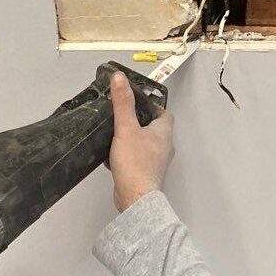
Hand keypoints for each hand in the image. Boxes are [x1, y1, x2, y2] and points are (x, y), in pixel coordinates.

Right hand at [107, 71, 174, 212]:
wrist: (135, 198)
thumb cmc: (135, 162)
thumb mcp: (126, 128)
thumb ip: (123, 103)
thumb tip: (119, 77)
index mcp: (164, 132)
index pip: (164, 114)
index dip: (153, 106)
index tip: (137, 104)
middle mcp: (164, 147)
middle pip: (154, 130)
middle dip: (139, 123)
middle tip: (121, 118)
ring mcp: (156, 164)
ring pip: (144, 146)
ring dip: (132, 141)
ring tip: (114, 136)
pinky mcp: (145, 176)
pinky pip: (136, 161)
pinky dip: (126, 157)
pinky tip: (111, 158)